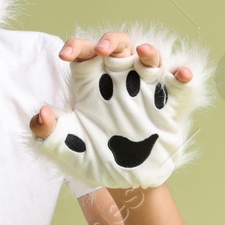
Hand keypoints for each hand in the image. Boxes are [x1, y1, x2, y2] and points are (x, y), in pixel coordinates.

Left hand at [31, 27, 212, 188]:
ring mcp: (144, 90)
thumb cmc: (91, 158)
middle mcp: (118, 81)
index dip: (76, 46)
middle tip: (103, 50)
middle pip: (118, 46)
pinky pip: (177, 86)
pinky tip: (181, 74)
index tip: (65, 55)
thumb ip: (46, 132)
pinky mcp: (166, 105)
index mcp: (92, 85)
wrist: (122, 182)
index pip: (84, 54)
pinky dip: (182, 76)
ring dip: (149, 51)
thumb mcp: (63, 148)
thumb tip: (42, 113)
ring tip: (143, 53)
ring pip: (149, 58)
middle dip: (112, 41)